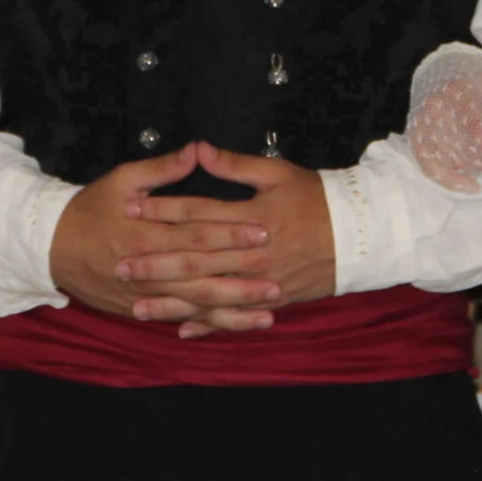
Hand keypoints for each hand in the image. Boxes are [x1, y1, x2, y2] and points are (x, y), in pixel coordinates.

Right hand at [49, 148, 273, 323]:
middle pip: (201, 275)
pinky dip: (208, 325)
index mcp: (146, 232)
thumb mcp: (121, 180)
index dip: (230, 233)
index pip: (195, 234)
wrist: (51, 248)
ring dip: (233, 310)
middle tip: (278, 276)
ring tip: (269, 312)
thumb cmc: (90, 209)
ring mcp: (144, 294)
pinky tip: (235, 327)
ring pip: (195, 306)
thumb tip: (196, 150)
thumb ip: (162, 170)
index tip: (263, 230)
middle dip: (240, 278)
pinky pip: (180, 320)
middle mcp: (147, 268)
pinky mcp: (141, 310)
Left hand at [124, 142, 336, 336]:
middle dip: (156, 263)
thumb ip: (235, 166)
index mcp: (250, 217)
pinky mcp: (272, 301)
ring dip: (174, 302)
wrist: (360, 236)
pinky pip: (235, 316)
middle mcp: (252, 253)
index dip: (162, 210)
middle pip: (196, 258)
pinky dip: (209, 325)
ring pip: (210, 294)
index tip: (130, 209)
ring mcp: (261, 282)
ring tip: (139, 306)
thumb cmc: (316, 199)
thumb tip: (198, 149)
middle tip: (121, 266)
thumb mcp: (277, 174)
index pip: (197, 212)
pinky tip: (182, 331)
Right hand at [404, 43, 481, 192]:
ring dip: (477, 172)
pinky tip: (468, 185)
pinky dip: (447, 178)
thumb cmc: (472, 81)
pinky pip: (428, 164)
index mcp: (460, 95)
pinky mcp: (416, 135)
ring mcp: (424, 125)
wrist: (438, 68)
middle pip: (467, 149)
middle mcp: (438, 112)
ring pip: (450, 159)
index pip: (480, 131)